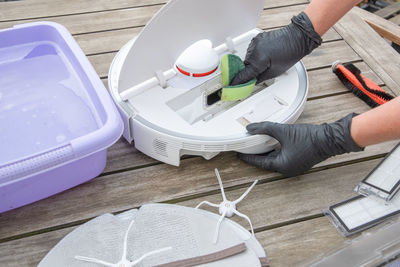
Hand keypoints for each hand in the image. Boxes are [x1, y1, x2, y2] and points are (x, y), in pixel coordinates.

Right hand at [231, 12, 321, 84]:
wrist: (297, 37)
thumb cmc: (290, 53)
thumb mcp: (275, 72)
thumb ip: (260, 78)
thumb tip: (251, 82)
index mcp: (258, 60)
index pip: (243, 74)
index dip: (237, 82)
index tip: (231, 86)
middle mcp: (254, 50)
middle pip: (245, 66)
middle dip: (249, 71)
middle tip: (256, 75)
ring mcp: (254, 43)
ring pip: (247, 58)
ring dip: (252, 63)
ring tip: (265, 62)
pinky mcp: (256, 38)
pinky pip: (251, 50)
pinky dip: (255, 55)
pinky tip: (264, 55)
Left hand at [238, 114, 362, 176]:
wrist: (331, 138)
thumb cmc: (310, 138)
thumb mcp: (284, 131)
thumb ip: (265, 129)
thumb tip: (250, 128)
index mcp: (282, 166)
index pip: (260, 162)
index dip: (248, 157)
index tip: (239, 154)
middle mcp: (287, 169)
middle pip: (266, 162)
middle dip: (256, 154)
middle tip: (245, 147)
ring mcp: (294, 165)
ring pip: (274, 159)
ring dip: (266, 152)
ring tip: (255, 144)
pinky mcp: (299, 160)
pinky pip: (282, 157)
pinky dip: (274, 150)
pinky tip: (271, 142)